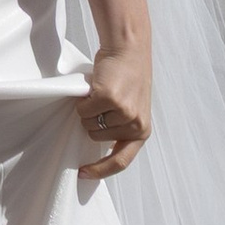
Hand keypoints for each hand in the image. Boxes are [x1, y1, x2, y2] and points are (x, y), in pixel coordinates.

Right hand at [77, 41, 150, 184]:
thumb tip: (96, 143)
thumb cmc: (127, 78)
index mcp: (142, 131)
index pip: (121, 161)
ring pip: (88, 123)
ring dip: (89, 108)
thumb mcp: (133, 109)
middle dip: (93, 120)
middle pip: (96, 137)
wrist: (129, 50)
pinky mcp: (110, 99)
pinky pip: (83, 109)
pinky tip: (96, 86)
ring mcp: (123, 113)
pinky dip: (83, 98)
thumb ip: (121, 128)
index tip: (83, 173)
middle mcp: (135, 125)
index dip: (100, 171)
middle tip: (104, 102)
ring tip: (102, 92)